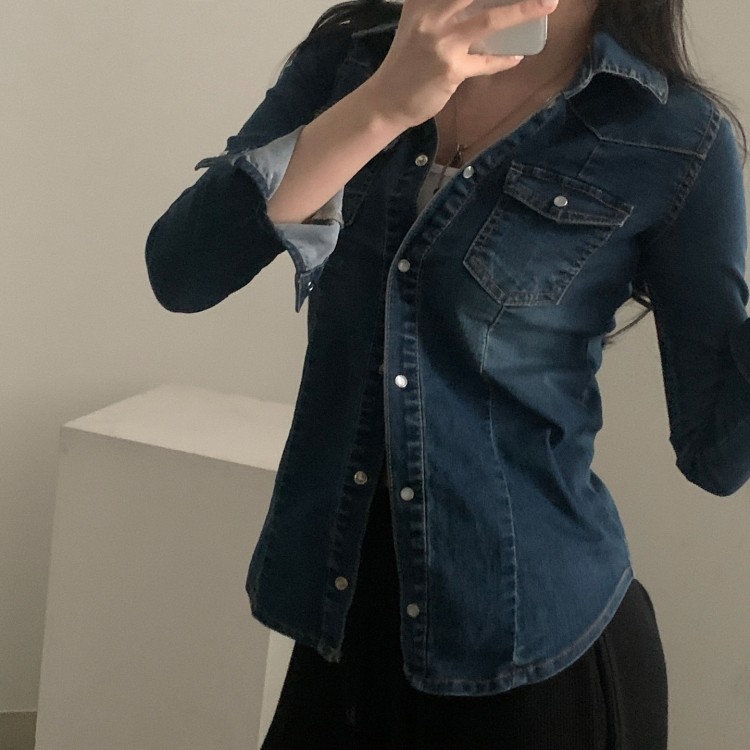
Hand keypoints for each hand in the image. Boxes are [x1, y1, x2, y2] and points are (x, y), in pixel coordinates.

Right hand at [364, 0, 558, 128]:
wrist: (387, 100)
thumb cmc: (406, 61)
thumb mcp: (418, 22)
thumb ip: (444, 7)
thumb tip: (482, 3)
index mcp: (422, 0)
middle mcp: (431, 14)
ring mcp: (441, 42)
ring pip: (489, 20)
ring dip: (523, 10)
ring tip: (548, 2)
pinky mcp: (450, 70)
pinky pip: (486, 62)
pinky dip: (503, 60)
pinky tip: (516, 56)